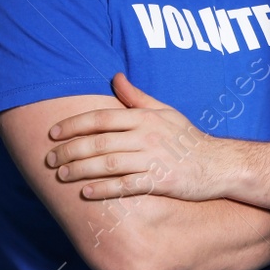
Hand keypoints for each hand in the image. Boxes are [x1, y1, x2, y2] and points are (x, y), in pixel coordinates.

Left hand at [45, 73, 229, 200]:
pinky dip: (104, 189)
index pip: (101, 118)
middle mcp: (147, 136)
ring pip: (108, 163)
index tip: (53, 134)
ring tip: (61, 176)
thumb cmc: (189, 139)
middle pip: (99, 142)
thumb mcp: (166, 112)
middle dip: (69, 151)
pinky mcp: (161, 182)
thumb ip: (137, 97)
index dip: (74, 125)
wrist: (219, 165)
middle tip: (50, 159)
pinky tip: (86, 193)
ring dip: (80, 170)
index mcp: (145, 118)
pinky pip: (126, 185)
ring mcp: (154, 160)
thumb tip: (115, 76)